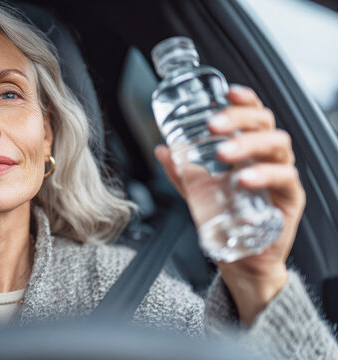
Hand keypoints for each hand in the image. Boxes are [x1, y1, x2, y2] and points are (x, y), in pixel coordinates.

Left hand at [154, 85, 305, 325]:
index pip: (253, 116)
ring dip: (248, 144)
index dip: (244, 100)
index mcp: (249, 151)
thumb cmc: (226, 222)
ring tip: (223, 152)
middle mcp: (269, 158)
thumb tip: (162, 149)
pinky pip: (285, 178)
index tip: (227, 91)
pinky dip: (264, 174)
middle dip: (239, 118)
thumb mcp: (198, 193)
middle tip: (214, 124)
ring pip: (277, 145)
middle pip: (265, 123)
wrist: (241, 260)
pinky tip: (243, 178)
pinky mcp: (290, 199)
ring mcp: (282, 176)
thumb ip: (182, 171)